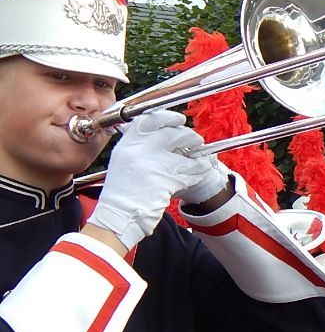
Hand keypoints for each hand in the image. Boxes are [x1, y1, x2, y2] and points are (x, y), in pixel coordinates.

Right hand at [87, 111, 217, 249]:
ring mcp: (153, 163)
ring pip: (185, 154)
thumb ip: (139, 145)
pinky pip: (189, 172)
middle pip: (173, 134)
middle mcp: (139, 150)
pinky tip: (196, 176)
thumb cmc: (122, 191)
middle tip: (196, 140)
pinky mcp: (165, 178)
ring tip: (199, 162)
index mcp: (127, 143)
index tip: (179, 119)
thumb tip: (164, 133)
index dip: (168, 117)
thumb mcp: (123, 160)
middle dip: (189, 136)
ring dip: (197, 158)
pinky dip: (196, 174)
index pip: (149, 119)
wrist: (118, 214)